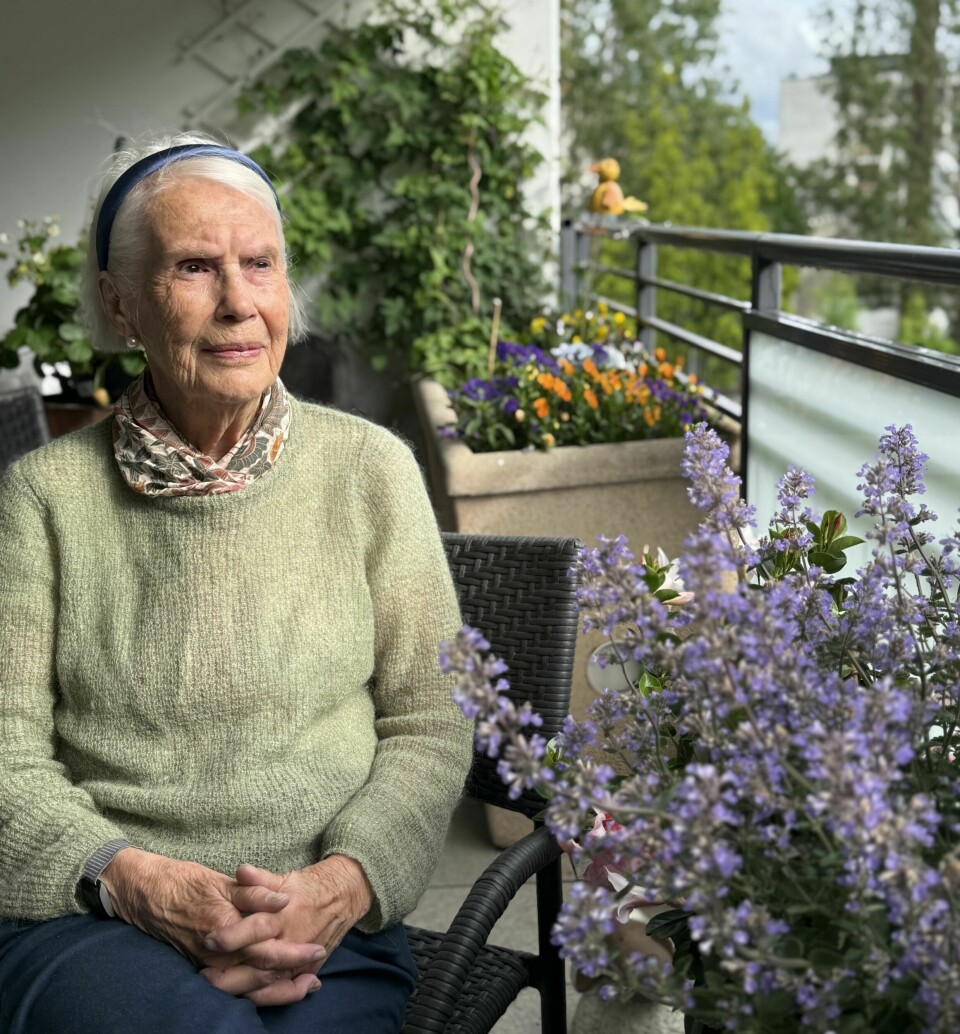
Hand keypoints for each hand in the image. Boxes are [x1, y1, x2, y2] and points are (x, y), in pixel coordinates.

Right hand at [101, 849, 327, 1004]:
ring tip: (303, 987)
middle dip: (290, 978)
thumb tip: (284, 899)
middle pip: (260, 974)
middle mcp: (217, 953)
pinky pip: (231, 986)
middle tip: (317, 978)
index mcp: (225, 928)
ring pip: (247, 986)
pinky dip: (254, 989)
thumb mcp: (222, 881)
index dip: (294, 952)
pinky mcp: (201, 967)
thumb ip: (255, 892)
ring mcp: (208, 964)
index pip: (267, 949)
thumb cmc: (184, 882)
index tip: (319, 949)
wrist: (145, 894)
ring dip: (276, 990)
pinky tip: (271, 987)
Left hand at [199, 855, 373, 1001]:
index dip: (233, 935)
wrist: (343, 896)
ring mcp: (302, 957)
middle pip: (260, 961)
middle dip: (231, 969)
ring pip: (270, 980)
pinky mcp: (308, 969)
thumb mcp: (284, 878)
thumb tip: (241, 871)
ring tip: (216, 985)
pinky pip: (284, 990)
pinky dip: (264, 996)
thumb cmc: (308, 886)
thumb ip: (260, 879)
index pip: (257, 928)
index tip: (210, 938)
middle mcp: (294, 938)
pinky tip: (243, 996)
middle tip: (204, 972)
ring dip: (242, 986)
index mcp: (286, 913)